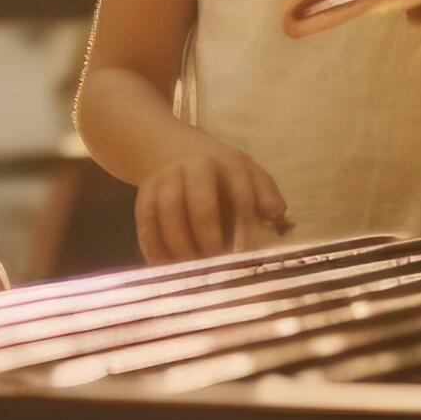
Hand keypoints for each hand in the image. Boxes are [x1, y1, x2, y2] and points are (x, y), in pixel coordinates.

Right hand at [135, 140, 290, 262]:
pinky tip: (164, 268)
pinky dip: (153, 248)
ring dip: (178, 245)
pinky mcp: (143, 196)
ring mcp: (162, 181)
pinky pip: (145, 223)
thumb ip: (264, 192)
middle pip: (197, 202)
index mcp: (223, 162)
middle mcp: (190, 168)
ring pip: (165, 213)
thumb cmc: (218, 171)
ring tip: (191, 270)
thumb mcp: (246, 171)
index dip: (245, 215)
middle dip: (207, 234)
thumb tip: (277, 216)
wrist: (169, 149)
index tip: (250, 242)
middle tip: (217, 260)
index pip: (239, 187)